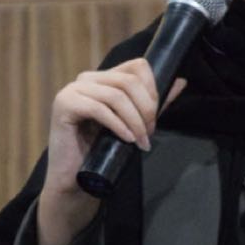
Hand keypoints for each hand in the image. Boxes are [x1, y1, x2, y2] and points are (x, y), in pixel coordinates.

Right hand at [37, 59, 185, 244]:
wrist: (75, 178)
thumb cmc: (101, 150)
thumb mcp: (132, 122)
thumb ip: (152, 103)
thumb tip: (180, 82)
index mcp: (103, 78)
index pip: (136, 66)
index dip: (152, 89)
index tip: (155, 115)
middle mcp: (86, 79)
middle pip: (128, 81)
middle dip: (146, 108)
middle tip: (149, 133)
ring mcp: (72, 90)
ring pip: (115, 95)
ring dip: (134, 120)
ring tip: (140, 140)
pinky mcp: (64, 104)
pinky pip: (98, 108)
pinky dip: (117, 124)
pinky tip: (126, 138)